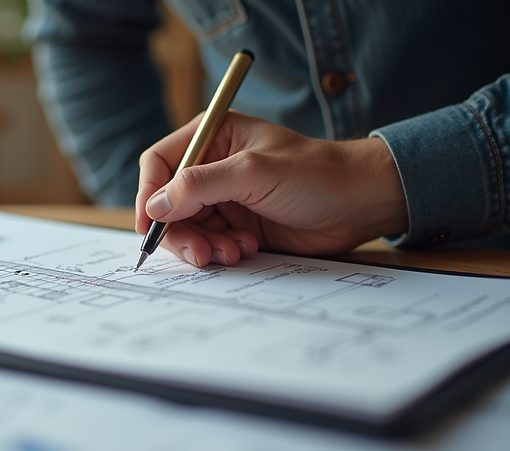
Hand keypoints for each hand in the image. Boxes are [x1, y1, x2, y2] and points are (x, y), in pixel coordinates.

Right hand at [135, 111, 407, 266]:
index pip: (160, 163)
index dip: (149, 193)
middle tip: (201, 253)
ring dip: (204, 246)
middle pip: (168, 203)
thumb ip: (200, 186)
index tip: (151, 225)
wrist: (360, 204)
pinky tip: (247, 249)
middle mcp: (212, 167)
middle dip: (180, 231)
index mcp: (212, 137)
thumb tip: (155, 205)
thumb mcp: (253, 173)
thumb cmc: (316, 173)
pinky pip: (209, 244)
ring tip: (233, 252)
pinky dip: (221, 252)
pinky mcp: (236, 226)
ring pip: (187, 229)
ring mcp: (223, 199)